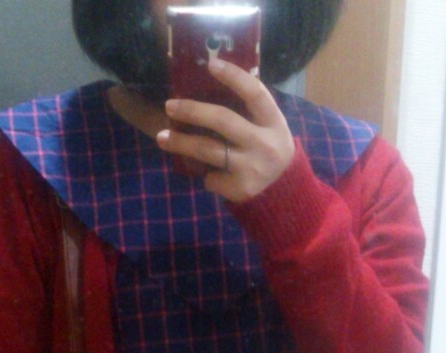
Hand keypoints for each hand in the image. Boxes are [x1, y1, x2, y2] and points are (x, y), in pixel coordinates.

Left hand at [157, 56, 294, 203]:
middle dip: (193, 111)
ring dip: (181, 143)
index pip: (255, 93)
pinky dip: (206, 175)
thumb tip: (211, 86)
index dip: (234, 77)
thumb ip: (250, 112)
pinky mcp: (240, 189)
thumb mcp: (270, 129)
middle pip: (223, 120)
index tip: (211, 64)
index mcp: (274, 122)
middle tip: (170, 106)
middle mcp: (265, 143)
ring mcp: (252, 167)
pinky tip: (209, 175)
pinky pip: (212, 177)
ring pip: (208, 150)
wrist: (284, 195)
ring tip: (162, 137)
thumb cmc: (269, 152)